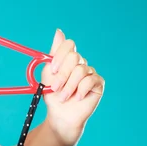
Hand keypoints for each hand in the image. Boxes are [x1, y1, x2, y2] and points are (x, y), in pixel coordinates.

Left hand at [40, 29, 104, 144]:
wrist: (60, 115)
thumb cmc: (53, 95)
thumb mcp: (49, 74)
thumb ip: (53, 54)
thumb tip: (59, 31)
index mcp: (67, 59)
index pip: (68, 45)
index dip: (60, 55)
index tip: (52, 70)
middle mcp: (80, 63)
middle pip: (74, 56)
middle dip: (62, 74)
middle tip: (56, 87)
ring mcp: (90, 72)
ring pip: (80, 70)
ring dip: (68, 86)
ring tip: (64, 96)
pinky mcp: (98, 83)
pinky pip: (90, 80)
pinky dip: (80, 90)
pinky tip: (77, 98)